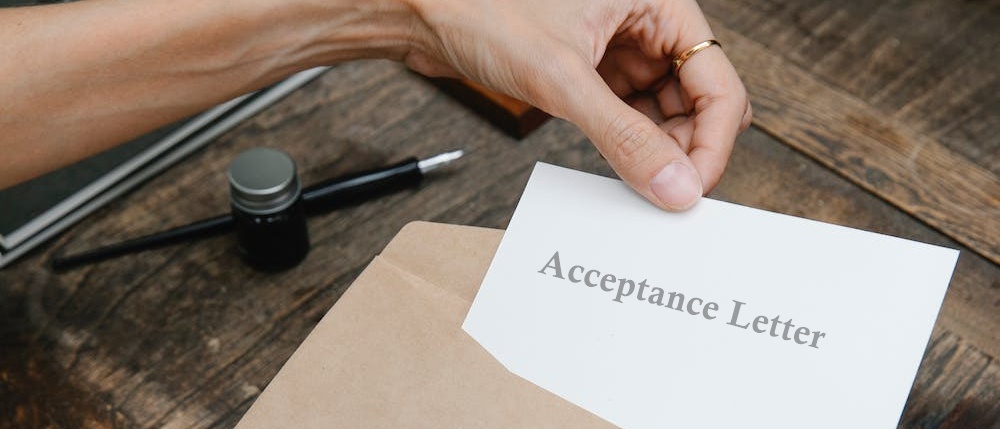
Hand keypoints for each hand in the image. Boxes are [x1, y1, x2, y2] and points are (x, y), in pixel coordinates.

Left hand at [402, 0, 750, 209]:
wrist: (427, 15)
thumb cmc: (485, 10)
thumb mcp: (562, 78)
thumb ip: (623, 136)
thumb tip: (674, 186)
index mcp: (658, 3)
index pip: (717, 80)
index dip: (714, 140)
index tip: (694, 187)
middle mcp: (647, 25)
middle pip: (699, 100)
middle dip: (689, 149)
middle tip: (670, 196)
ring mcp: (621, 50)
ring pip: (667, 113)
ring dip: (661, 152)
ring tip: (645, 187)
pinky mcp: (594, 73)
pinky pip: (632, 117)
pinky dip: (631, 146)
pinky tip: (624, 171)